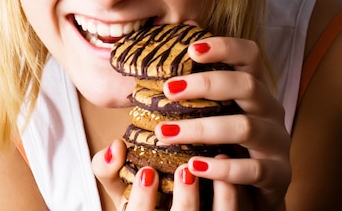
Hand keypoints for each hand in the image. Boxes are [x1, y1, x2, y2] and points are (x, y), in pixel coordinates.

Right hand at [93, 140, 235, 209]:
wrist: (183, 207)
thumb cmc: (147, 200)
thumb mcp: (122, 188)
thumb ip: (108, 168)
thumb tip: (115, 146)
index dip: (144, 202)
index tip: (148, 173)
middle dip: (187, 202)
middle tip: (186, 169)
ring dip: (224, 197)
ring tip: (220, 159)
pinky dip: (242, 194)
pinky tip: (236, 168)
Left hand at [155, 36, 290, 209]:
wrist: (253, 191)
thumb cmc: (224, 141)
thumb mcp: (212, 110)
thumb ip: (194, 83)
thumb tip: (172, 38)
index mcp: (254, 87)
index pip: (249, 54)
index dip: (224, 46)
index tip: (190, 49)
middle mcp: (270, 108)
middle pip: (247, 85)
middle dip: (206, 84)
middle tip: (168, 89)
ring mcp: (277, 141)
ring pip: (245, 127)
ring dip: (201, 128)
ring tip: (165, 134)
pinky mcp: (278, 175)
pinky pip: (252, 170)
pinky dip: (222, 168)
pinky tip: (194, 166)